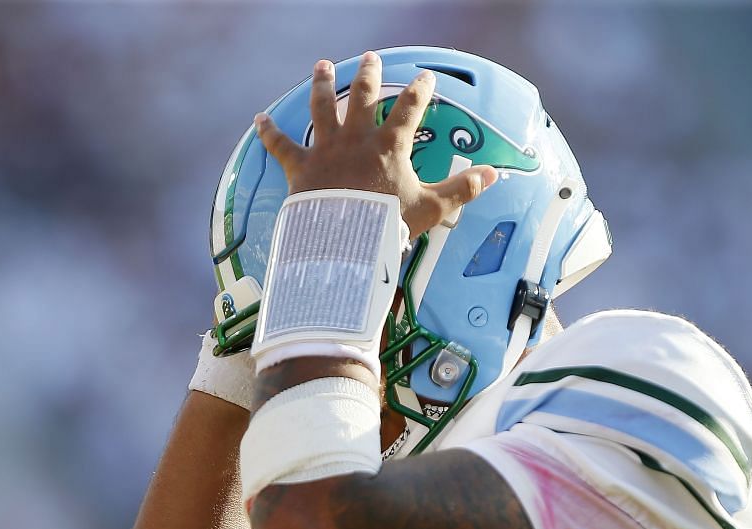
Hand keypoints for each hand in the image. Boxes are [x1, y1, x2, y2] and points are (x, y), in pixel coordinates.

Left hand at [254, 53, 499, 240]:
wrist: (345, 245)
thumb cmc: (388, 227)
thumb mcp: (431, 209)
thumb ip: (461, 190)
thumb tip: (492, 175)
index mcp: (389, 146)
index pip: (410, 109)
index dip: (420, 91)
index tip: (425, 76)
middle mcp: (356, 140)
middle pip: (362, 97)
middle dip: (368, 75)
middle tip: (370, 59)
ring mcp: (326, 151)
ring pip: (322, 108)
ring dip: (321, 84)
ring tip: (322, 66)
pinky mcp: (300, 169)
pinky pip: (281, 146)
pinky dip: (269, 132)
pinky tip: (259, 119)